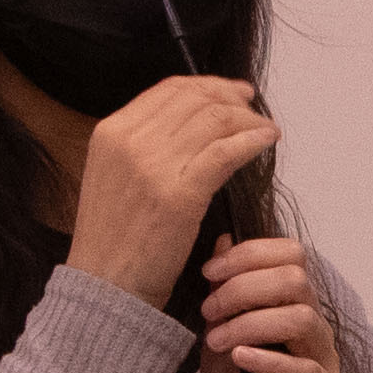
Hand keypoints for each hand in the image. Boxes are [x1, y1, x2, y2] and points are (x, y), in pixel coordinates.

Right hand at [63, 75, 275, 305]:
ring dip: (249, 120)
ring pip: (215, 120)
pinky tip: (266, 142)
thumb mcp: (113, 176)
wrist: (105, 286)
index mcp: (110, 132)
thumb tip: (188, 124)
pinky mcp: (180, 195)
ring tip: (265, 130)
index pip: (169, 90)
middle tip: (253, 109)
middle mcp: (130, 141)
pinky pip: (226, 151)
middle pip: (195, 99)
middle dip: (232, 98)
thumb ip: (141, 146)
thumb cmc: (115, 240)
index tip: (232, 93)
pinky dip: (252, 140)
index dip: (208, 85)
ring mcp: (154, 166)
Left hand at [192, 234, 346, 372]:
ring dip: (251, 324)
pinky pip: (303, 370)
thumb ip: (223, 295)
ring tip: (216, 341)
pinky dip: (269, 360)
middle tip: (208, 311)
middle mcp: (314, 322)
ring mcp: (323, 356)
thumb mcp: (224, 336)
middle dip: (244, 288)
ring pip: (301, 319)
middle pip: (295, 280)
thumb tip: (221, 242)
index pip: (291, 254)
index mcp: (296, 301)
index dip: (250, 253)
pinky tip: (240, 357)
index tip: (209, 271)